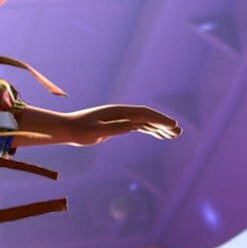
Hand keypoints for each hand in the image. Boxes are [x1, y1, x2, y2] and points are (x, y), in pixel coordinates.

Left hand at [59, 104, 180, 145]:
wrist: (67, 129)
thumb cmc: (79, 130)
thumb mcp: (96, 131)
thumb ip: (114, 128)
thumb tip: (132, 125)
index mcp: (118, 112)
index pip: (144, 114)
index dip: (159, 119)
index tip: (172, 125)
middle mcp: (122, 113)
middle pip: (148, 117)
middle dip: (164, 123)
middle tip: (179, 132)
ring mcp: (121, 118)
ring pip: (145, 122)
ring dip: (160, 128)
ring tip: (175, 135)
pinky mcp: (118, 125)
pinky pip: (139, 126)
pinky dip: (151, 130)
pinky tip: (160, 135)